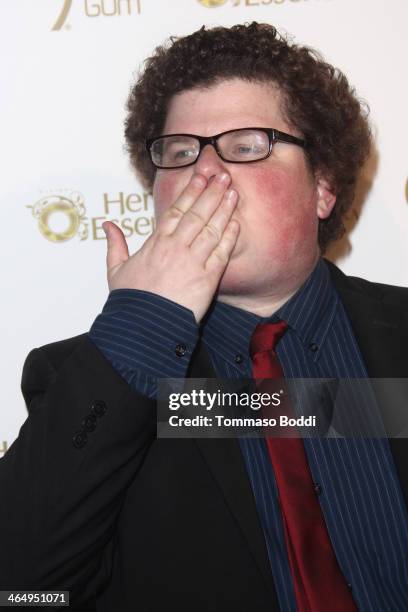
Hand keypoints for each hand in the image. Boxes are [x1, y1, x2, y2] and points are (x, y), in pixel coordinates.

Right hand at [103, 172, 239, 322]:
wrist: (143, 326)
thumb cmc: (130, 300)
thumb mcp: (115, 269)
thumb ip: (115, 244)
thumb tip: (107, 225)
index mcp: (156, 242)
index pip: (177, 210)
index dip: (191, 191)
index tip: (201, 176)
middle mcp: (176, 247)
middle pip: (198, 213)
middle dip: (212, 192)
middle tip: (224, 176)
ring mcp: (193, 261)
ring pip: (212, 229)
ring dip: (224, 210)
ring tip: (234, 193)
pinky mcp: (207, 279)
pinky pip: (221, 253)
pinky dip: (230, 237)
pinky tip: (236, 224)